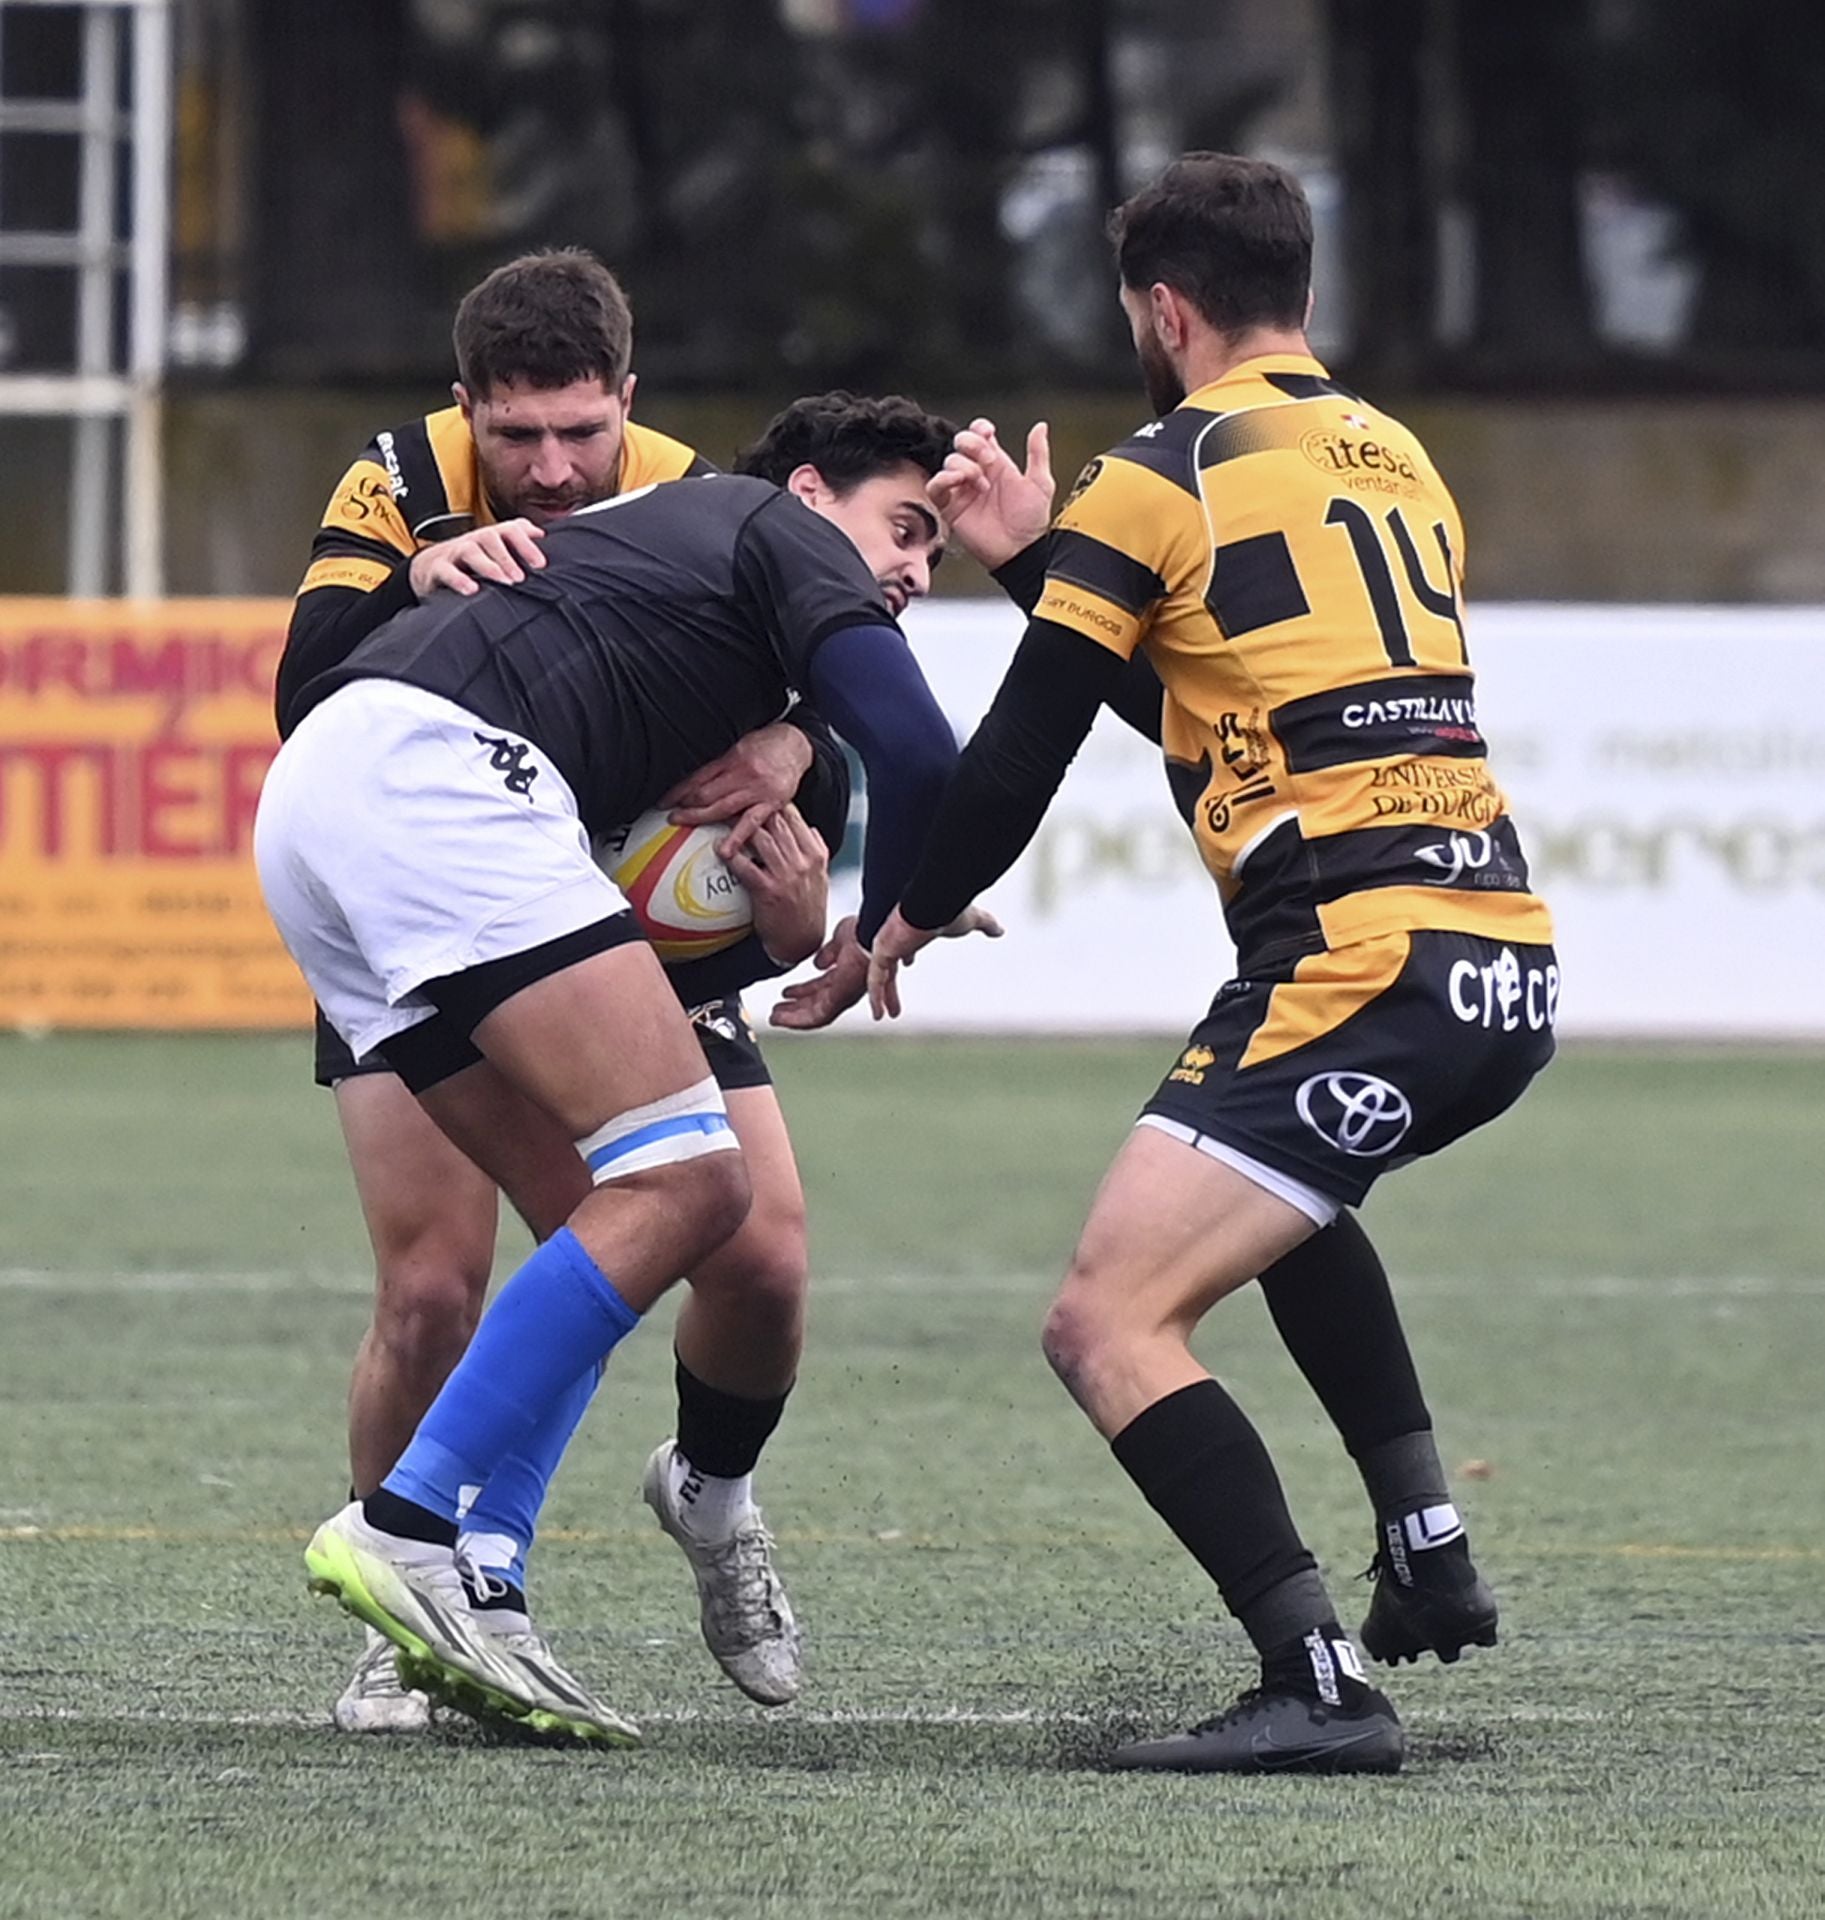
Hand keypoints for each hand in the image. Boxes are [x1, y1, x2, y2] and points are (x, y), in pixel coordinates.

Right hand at [408, 519, 545, 596]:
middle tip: (521, 578)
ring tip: (504, 581)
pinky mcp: (437, 569)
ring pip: (470, 551)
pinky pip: (446, 571)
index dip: (526, 544)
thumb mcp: (495, 548)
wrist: (430, 567)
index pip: (510, 530)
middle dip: (508, 557)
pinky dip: (458, 579)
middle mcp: (474, 540)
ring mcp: (455, 552)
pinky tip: (471, 589)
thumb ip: (517, 539)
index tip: (541, 564)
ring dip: (488, 566)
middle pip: (490, 538)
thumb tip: (541, 533)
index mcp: (491, 536)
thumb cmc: (470, 560)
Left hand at [664, 723, 815, 850]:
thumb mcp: (739, 747)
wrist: (798, 746)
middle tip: (671, 816)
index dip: (679, 791)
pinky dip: (737, 837)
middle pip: (706, 792)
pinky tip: (726, 850)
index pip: (698, 777)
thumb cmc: (768, 746)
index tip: (666, 801)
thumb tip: (696, 784)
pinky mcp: (771, 804)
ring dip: (699, 817)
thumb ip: (721, 767)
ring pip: (722, 807)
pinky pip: (751, 823)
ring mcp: (756, 790)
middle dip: (686, 805)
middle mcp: (742, 774)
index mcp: (732, 759)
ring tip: (683, 824)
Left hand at [724, 805, 829, 969]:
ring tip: (719, 816)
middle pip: (774, 821)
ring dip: (737, 825)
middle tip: (729, 799)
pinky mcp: (769, 891)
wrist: (802, 942)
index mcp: (815, 853)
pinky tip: (718, 849)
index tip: (753, 795)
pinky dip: (731, 856)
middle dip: (750, 807)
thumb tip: (809, 828)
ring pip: (760, 837)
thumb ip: (815, 850)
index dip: (770, 802)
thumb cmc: (809, 909)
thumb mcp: (820, 876)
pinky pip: (746, 867)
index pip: (793, 815)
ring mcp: (787, 875)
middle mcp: (803, 860)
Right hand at [769, 915, 869, 1031]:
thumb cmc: (864, 932)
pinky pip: (817, 1016)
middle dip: (797, 1009)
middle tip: (778, 1013)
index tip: (788, 994)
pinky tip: (782, 1018)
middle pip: (817, 1004)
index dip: (803, 992)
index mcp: (846, 973)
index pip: (822, 989)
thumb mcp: (841, 940)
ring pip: (816, 1014)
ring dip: (793, 1017)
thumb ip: (829, 954)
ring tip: (775, 1018)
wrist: (871, 932)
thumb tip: (820, 962)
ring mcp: (844, 994)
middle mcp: (846, 987)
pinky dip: (797, 1019)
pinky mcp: (840, 998)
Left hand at [866, 903, 1004, 1020]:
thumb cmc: (951, 907)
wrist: (936, 900)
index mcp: (913, 929)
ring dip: (881, 997)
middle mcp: (895, 937)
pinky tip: (877, 1016)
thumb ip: (986, 925)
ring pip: (879, 976)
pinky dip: (875, 997)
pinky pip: (874, 979)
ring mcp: (886, 944)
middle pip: (890, 965)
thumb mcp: (973, 920)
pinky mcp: (881, 950)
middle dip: (891, 986)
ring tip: (881, 1017)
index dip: (906, 954)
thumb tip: (1001, 930)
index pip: (905, 943)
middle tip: (894, 1002)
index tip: (908, 964)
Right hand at [927, 418, 1054, 570]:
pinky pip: (935, 486)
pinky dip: (942, 479)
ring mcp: (963, 490)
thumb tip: (1040, 427)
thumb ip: (1038, 453)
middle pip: (961, 442)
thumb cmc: (1030, 523)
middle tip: (987, 460)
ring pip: (949, 461)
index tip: (988, 433)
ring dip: (963, 465)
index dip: (979, 428)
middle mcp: (978, 473)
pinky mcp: (950, 507)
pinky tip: (958, 482)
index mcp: (997, 464)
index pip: (979, 435)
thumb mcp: (1040, 483)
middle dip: (972, 444)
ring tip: (980, 483)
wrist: (1019, 551)